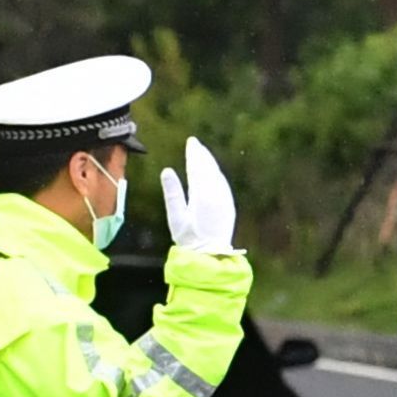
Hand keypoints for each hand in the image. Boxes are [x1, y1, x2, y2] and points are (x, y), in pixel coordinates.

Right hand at [161, 138, 237, 256]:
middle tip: (195, 143)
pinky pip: (223, 183)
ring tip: (202, 153)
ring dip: (210, 162)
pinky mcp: (229, 205)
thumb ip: (172, 193)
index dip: (194, 154)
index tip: (191, 142)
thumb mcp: (176, 217)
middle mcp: (216, 194)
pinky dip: (216, 173)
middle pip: (209, 168)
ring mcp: (225, 199)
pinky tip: (213, 171)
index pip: (197, 168)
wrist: (211, 254)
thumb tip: (167, 170)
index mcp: (202, 195)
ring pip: (217, 174)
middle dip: (202, 154)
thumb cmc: (190, 238)